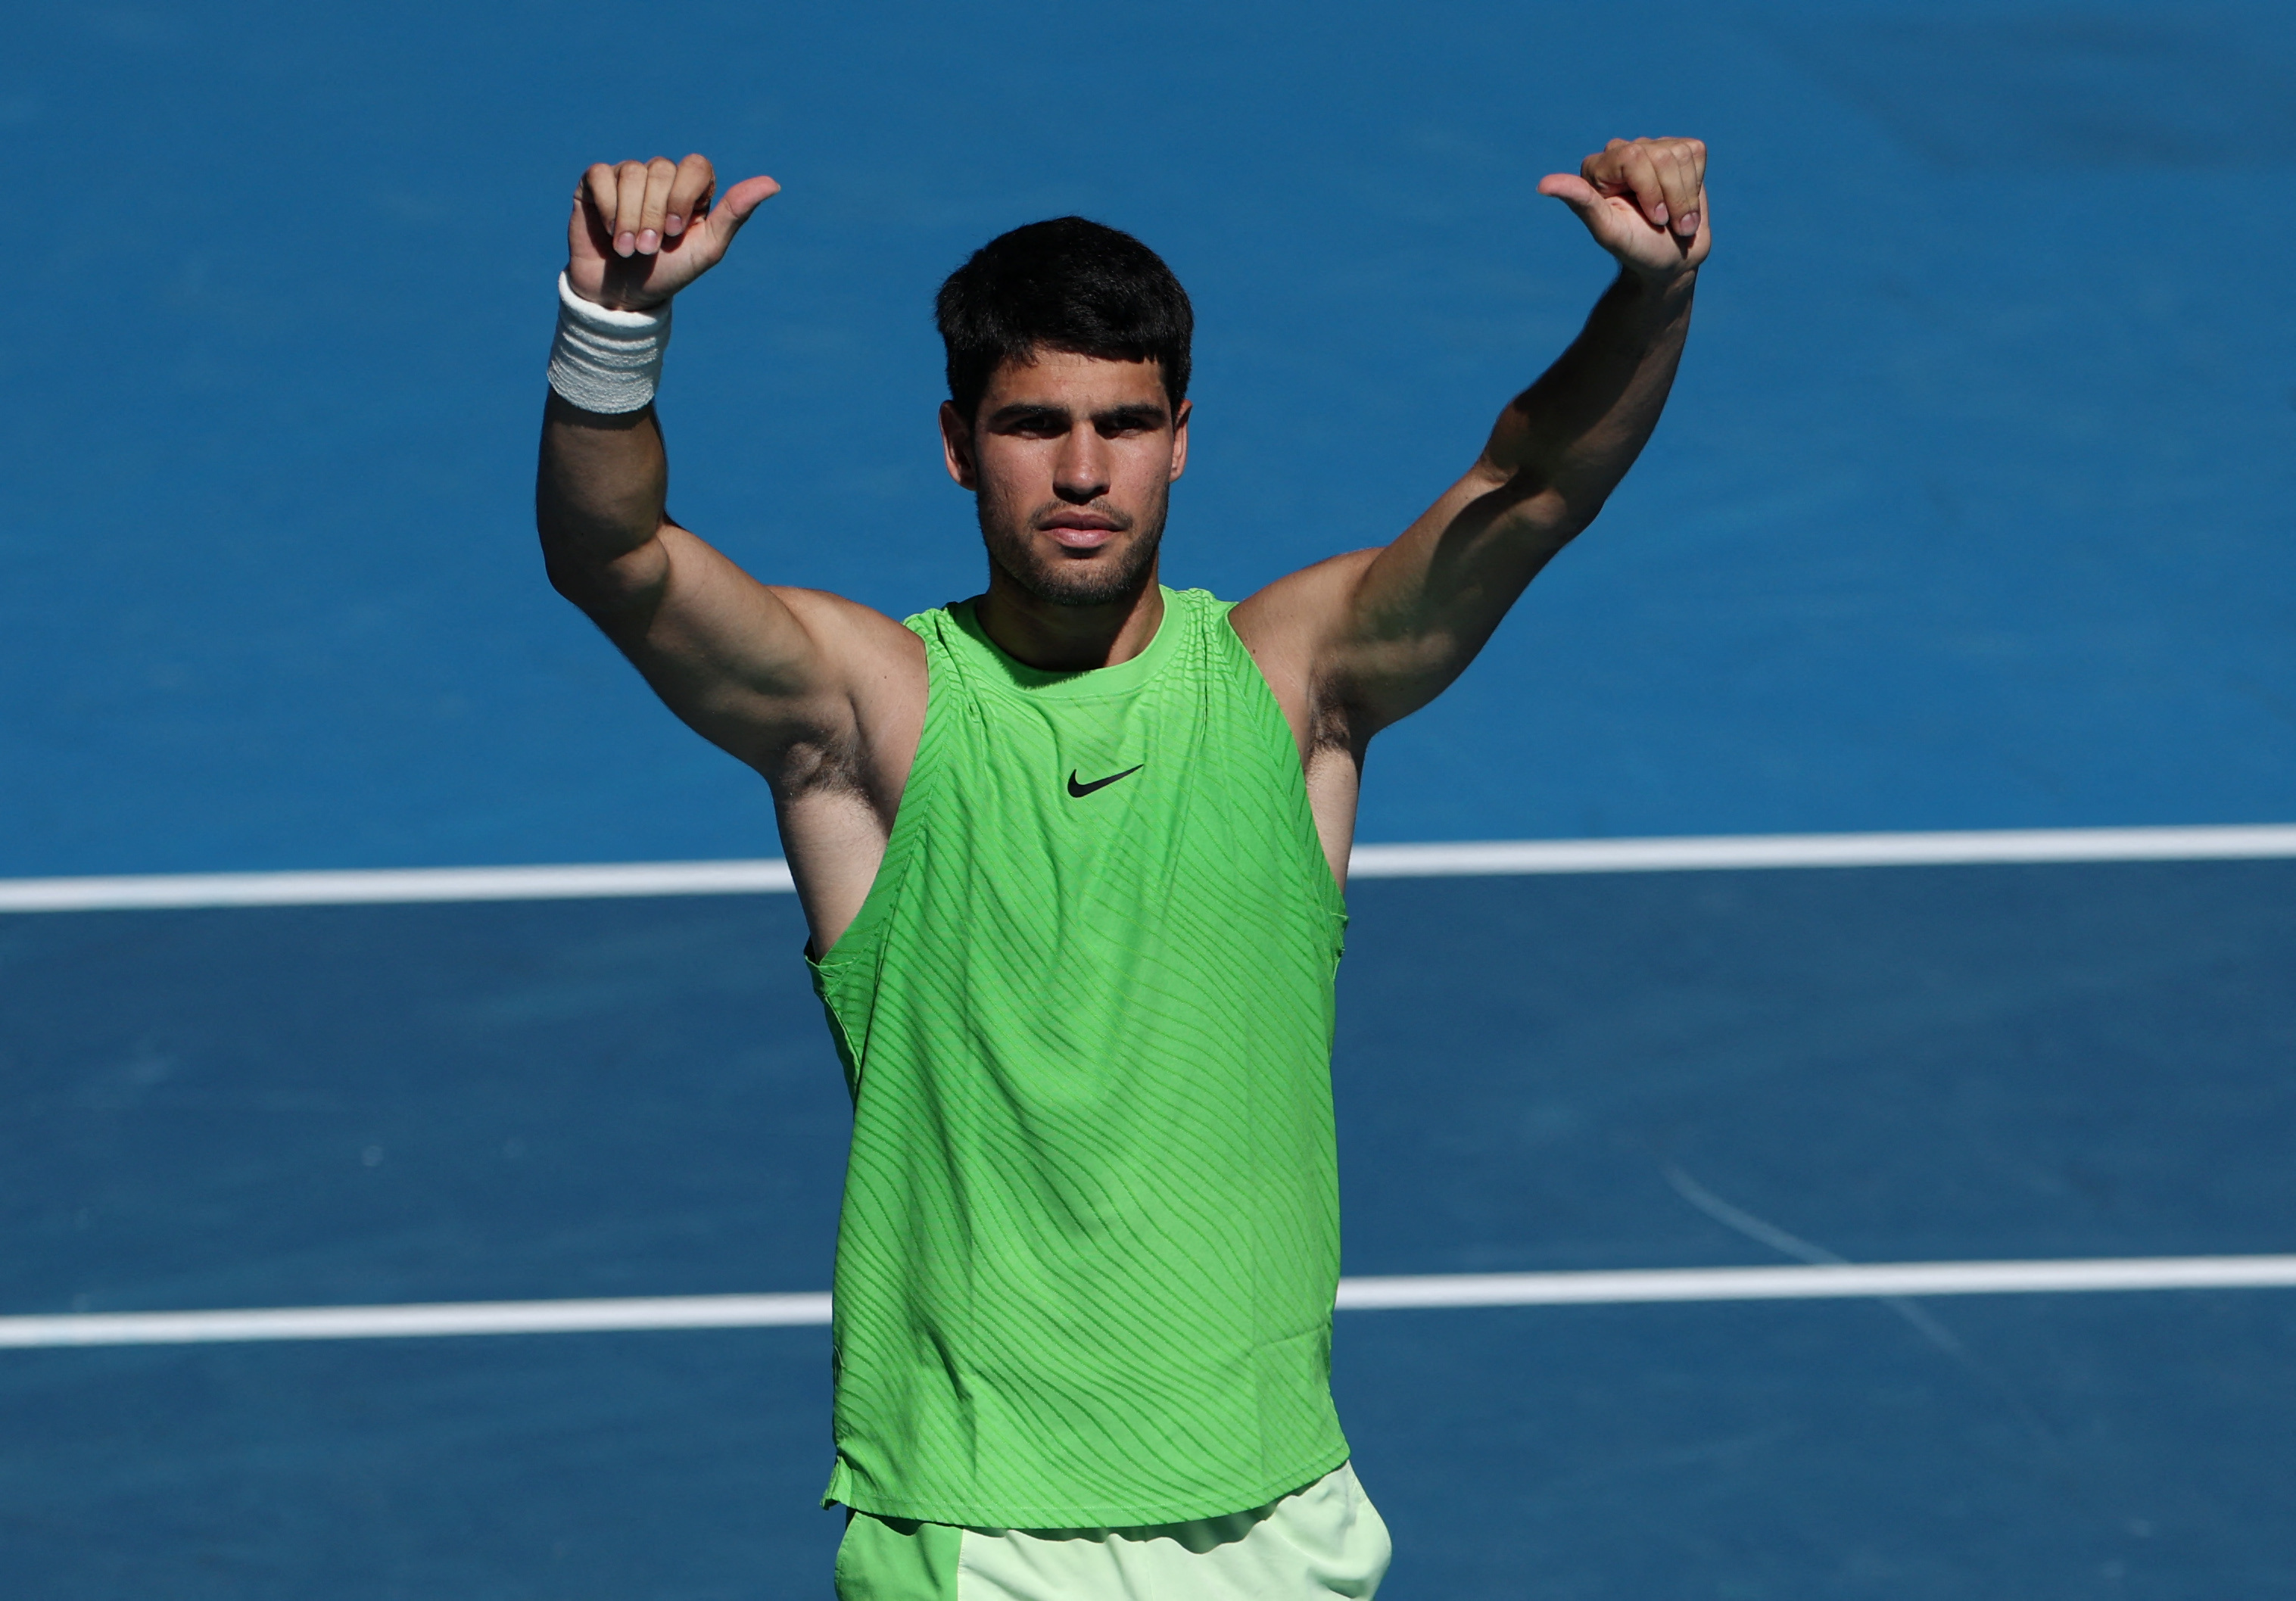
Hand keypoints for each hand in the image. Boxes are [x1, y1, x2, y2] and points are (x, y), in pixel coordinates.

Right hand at [566, 154, 780, 310]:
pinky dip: (607, 207)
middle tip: (649, 249)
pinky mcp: (595, 183)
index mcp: (691, 187)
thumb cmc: (670, 271)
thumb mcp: (707, 249)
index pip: (695, 166)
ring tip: (628, 249)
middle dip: (654, 215)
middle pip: (660, 169)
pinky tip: (610, 233)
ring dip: (629, 218)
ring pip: (630, 173)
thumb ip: (736, 214)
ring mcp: (627, 176)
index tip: (675, 232)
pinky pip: (600, 175)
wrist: (623, 295)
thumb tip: (773, 183)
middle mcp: (660, 175)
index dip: (683, 196)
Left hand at [1537, 137, 1708, 279]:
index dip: (1651, 191)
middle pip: (1661, 157)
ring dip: (1686, 196)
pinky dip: (1696, 184)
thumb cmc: (1635, 249)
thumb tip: (1543, 185)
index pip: (1634, 158)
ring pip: (1682, 155)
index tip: (1652, 220)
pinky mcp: (1679, 151)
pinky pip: (1696, 153)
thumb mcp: (1608, 231)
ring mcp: (1651, 148)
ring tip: (1675, 219)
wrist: (1669, 261)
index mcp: (1597, 168)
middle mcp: (1622, 152)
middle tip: (1663, 223)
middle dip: (1671, 196)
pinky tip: (1684, 202)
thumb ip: (1580, 203)